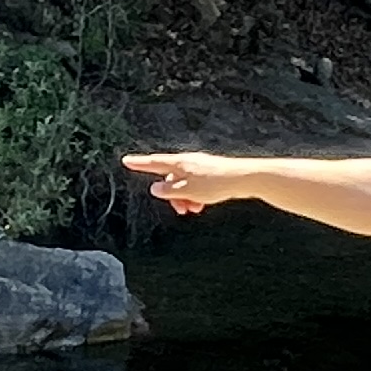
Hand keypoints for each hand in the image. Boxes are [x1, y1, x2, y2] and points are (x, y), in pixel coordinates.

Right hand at [123, 151, 248, 213]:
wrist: (243, 178)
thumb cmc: (215, 182)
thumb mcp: (187, 191)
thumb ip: (169, 191)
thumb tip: (155, 189)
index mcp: (179, 163)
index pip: (154, 163)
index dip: (139, 164)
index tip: (126, 160)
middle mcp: (188, 162)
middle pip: (170, 180)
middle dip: (172, 196)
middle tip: (181, 210)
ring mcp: (199, 168)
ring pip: (183, 185)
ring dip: (185, 199)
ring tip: (194, 209)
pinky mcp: (209, 174)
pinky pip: (195, 186)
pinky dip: (195, 196)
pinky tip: (202, 205)